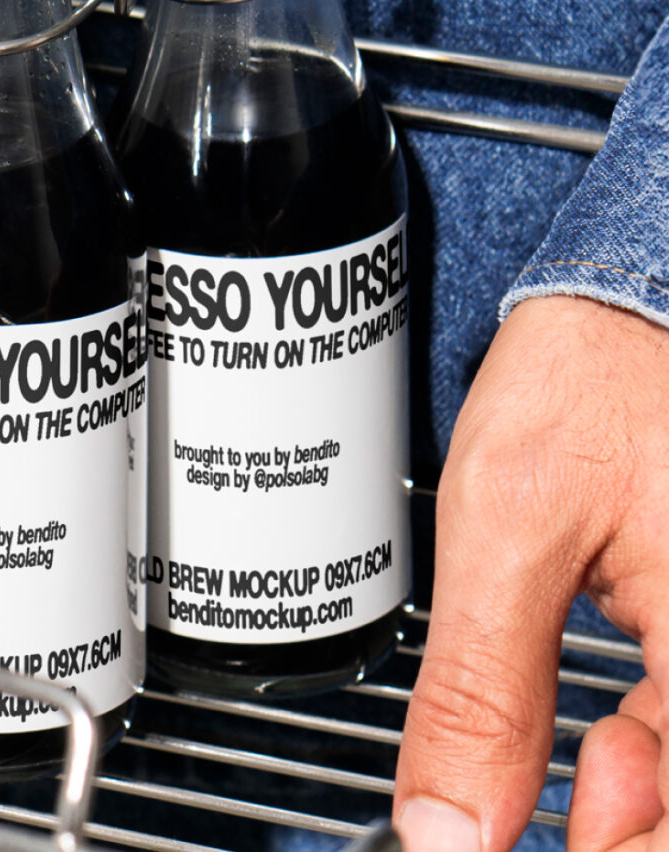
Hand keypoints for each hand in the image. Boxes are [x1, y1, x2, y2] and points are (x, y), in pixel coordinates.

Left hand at [393, 294, 668, 850]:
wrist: (636, 302)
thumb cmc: (591, 376)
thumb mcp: (508, 526)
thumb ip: (482, 688)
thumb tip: (451, 826)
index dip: (612, 849)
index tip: (540, 844)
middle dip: (623, 829)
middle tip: (556, 817)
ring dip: (639, 798)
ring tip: (586, 763)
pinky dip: (655, 754)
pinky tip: (611, 740)